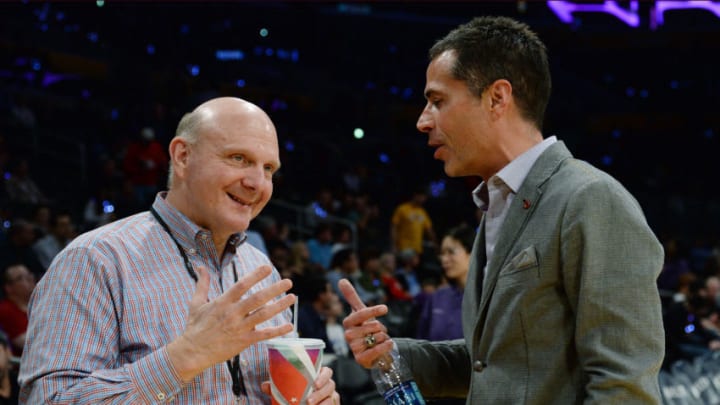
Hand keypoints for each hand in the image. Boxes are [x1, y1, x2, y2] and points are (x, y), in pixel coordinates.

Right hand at [168, 265, 295, 380]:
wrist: (192, 353)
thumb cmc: (194, 327)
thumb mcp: (196, 303)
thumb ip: (202, 284)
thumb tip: (201, 266)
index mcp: (222, 302)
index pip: (242, 285)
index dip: (255, 275)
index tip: (268, 268)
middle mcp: (232, 314)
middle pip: (257, 299)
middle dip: (274, 289)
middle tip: (288, 281)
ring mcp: (239, 328)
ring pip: (263, 315)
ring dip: (279, 306)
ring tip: (293, 297)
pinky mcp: (243, 341)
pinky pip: (263, 335)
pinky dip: (277, 331)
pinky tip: (289, 326)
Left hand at [261, 366, 339, 404]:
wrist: (303, 402)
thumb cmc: (298, 392)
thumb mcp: (288, 389)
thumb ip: (278, 387)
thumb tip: (264, 386)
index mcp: (319, 376)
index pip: (327, 371)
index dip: (324, 376)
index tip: (315, 383)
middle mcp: (328, 385)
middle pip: (330, 385)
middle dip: (320, 393)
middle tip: (309, 401)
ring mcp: (331, 396)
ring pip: (331, 398)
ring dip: (323, 403)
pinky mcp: (333, 404)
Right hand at [338, 278, 391, 367]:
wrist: (375, 350)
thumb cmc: (367, 329)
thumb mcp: (362, 312)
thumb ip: (352, 297)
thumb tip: (341, 279)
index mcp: (348, 323)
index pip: (360, 314)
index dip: (373, 310)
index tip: (385, 309)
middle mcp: (348, 335)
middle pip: (372, 326)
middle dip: (381, 328)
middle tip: (378, 332)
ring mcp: (353, 348)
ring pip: (376, 337)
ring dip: (384, 337)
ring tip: (380, 340)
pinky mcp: (361, 359)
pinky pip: (375, 351)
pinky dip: (385, 347)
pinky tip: (388, 345)